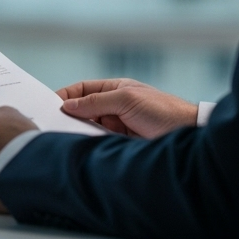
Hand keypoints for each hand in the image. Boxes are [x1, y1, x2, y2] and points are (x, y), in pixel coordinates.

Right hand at [57, 78, 196, 137]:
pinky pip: (99, 144)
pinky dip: (89, 146)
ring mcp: (118, 127)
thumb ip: (96, 101)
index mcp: (115, 89)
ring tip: (62, 138)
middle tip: (50, 124)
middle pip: (83, 110)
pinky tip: (80, 149)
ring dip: (78, 133)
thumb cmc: (163, 111)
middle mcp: (114, 107)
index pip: (82, 90)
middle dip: (68, 116)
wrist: (188, 135)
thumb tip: (68, 105)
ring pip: (89, 129)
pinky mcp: (121, 146)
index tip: (49, 105)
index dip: (66, 96)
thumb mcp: (126, 99)